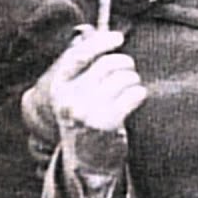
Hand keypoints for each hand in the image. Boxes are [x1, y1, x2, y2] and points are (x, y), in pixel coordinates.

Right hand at [44, 28, 145, 173]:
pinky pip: (133, 94)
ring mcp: (87, 112)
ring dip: (133, 80)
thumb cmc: (84, 122)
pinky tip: (135, 99)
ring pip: (123, 78)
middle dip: (124, 63)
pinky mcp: (106, 124)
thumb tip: (93, 32)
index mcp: (58, 88)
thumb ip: (81, 69)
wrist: (85, 165)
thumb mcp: (72, 96)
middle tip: (129, 71)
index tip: (117, 38)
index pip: (79, 55)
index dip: (101, 42)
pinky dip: (139, 93)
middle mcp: (69, 99)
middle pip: (107, 64)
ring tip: (130, 87)